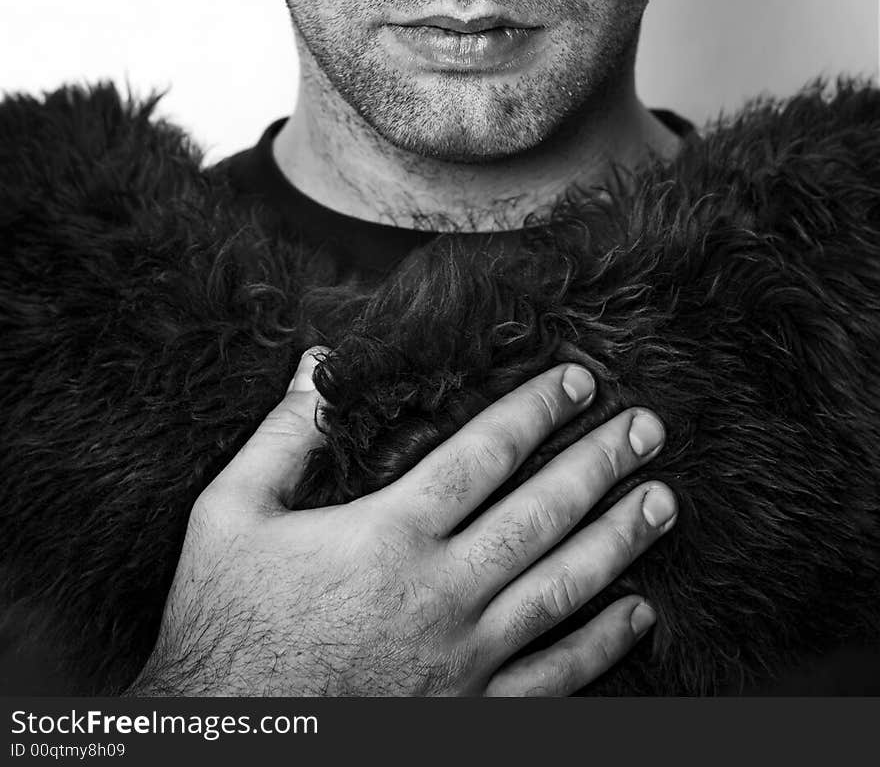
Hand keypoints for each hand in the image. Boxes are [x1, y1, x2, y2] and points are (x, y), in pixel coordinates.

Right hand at [127, 350, 675, 696]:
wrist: (225, 738)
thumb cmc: (221, 625)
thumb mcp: (229, 515)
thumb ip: (283, 438)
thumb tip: (318, 363)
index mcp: (386, 535)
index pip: (482, 455)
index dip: (535, 411)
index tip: (578, 380)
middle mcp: (438, 593)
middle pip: (539, 514)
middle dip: (599, 464)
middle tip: (649, 426)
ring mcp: (461, 659)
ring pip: (561, 589)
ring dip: (619, 540)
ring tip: (663, 499)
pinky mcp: (468, 714)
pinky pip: (551, 678)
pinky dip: (601, 646)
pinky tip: (638, 613)